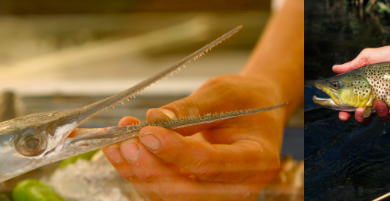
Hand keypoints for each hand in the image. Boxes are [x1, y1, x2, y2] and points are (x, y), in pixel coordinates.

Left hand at [102, 75, 286, 199]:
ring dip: (140, 172)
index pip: (212, 164)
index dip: (177, 152)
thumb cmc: (245, 100)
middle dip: (152, 168)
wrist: (254, 112)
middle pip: (189, 191)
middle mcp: (241, 186)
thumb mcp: (224, 93)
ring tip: (118, 143)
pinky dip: (140, 173)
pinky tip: (123, 151)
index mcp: (258, 160)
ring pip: (172, 196)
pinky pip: (165, 192)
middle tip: (126, 141)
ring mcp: (220, 195)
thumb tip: (155, 119)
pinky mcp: (199, 194)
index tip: (148, 132)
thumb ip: (192, 109)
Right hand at [331, 46, 389, 124]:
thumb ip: (351, 65)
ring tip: (380, 104)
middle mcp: (375, 100)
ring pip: (380, 118)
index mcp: (363, 92)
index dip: (345, 113)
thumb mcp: (367, 58)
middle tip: (360, 111)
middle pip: (364, 117)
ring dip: (378, 114)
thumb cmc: (388, 55)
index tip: (343, 115)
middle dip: (360, 118)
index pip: (351, 107)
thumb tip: (334, 68)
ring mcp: (388, 103)